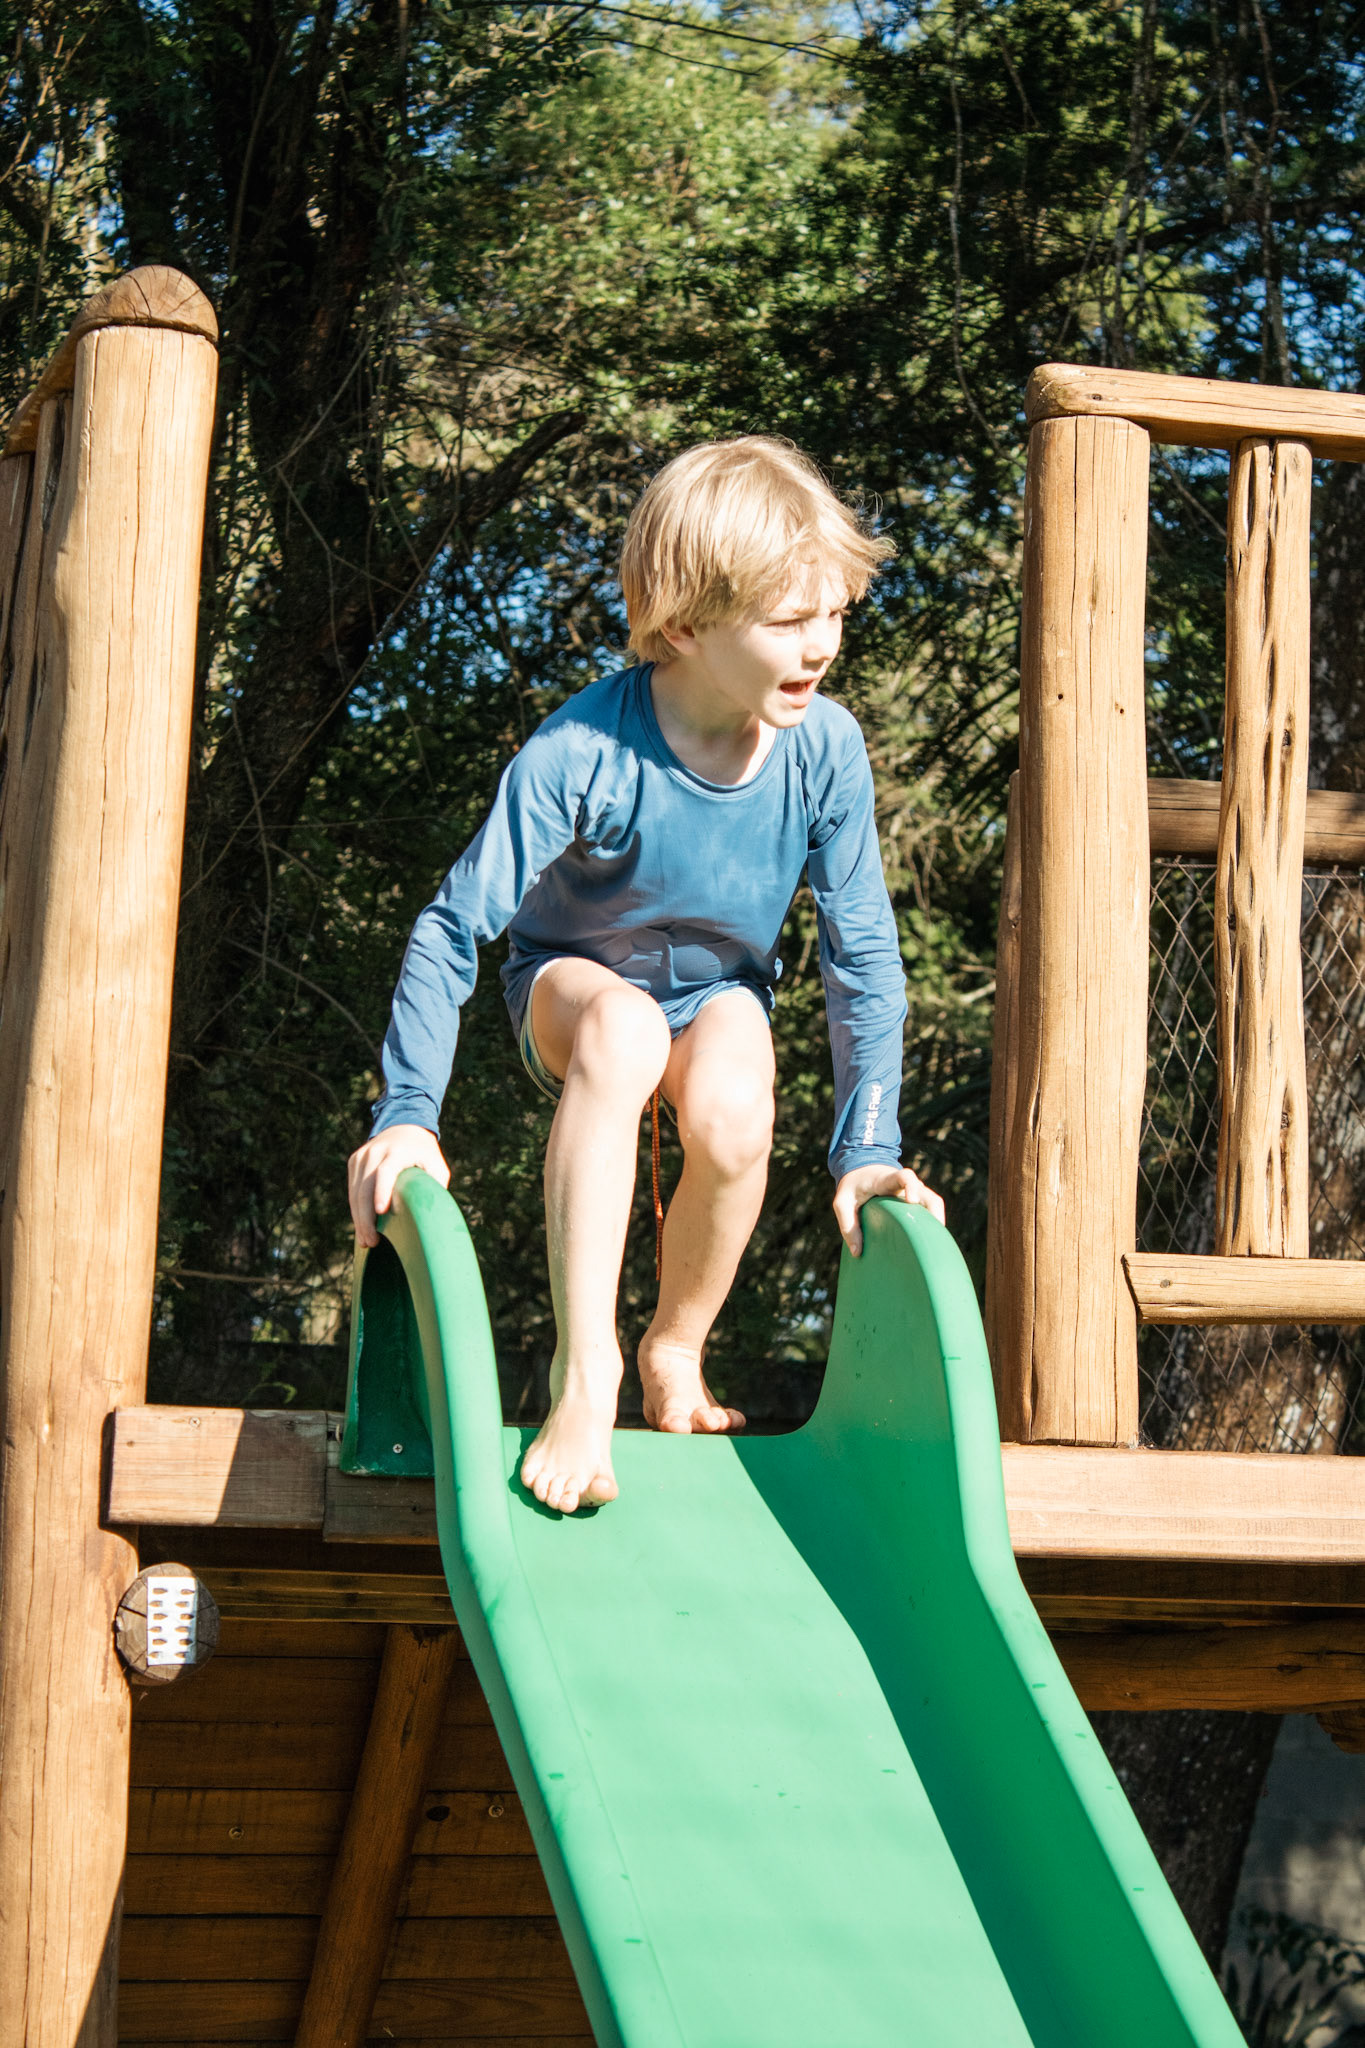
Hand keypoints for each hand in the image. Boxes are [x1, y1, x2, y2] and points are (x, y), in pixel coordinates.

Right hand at [348, 1124, 449, 1248]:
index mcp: (398, 1151)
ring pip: (355, 1191)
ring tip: (366, 1241)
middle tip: (371, 1241)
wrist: (404, 1127)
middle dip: (366, 1217)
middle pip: (365, 1187)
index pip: (385, 1172)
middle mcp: (376, 1151)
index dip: (382, 1191)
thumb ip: (435, 1186)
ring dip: (358, 1218)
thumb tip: (433, 1215)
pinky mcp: (354, 1161)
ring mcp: (362, 1156)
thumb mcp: (437, 1165)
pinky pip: (352, 1189)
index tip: (381, 1212)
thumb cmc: (425, 1154)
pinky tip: (362, 1227)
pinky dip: (356, 1209)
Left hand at [833, 1163, 944, 1257]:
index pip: (905, 1176)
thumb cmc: (853, 1186)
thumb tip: (857, 1253)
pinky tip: (926, 1244)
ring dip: (936, 1223)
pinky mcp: (917, 1202)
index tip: (911, 1201)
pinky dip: (931, 1226)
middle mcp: (907, 1186)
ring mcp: (915, 1193)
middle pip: (929, 1196)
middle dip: (934, 1214)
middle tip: (929, 1238)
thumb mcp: (842, 1202)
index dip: (911, 1186)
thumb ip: (847, 1226)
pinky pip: (931, 1212)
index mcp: (887, 1180)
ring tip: (931, 1247)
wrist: (864, 1170)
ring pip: (935, 1205)